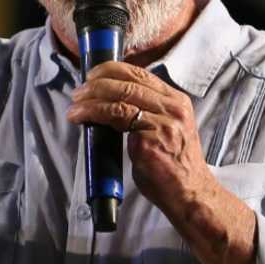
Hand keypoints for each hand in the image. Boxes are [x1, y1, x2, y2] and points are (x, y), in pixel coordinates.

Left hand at [66, 61, 257, 263]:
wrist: (190, 194)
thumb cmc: (175, 167)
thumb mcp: (166, 130)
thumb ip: (148, 115)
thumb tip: (113, 107)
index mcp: (178, 102)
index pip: (142, 75)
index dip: (113, 70)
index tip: (93, 74)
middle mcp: (173, 107)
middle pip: (129, 82)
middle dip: (98, 82)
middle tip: (79, 90)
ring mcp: (163, 122)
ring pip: (120, 96)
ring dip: (91, 98)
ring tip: (75, 104)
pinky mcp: (150, 139)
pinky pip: (117, 117)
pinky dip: (94, 113)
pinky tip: (81, 117)